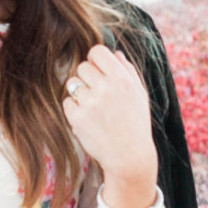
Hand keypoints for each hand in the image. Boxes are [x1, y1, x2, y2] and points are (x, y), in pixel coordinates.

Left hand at [62, 44, 158, 204]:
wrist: (129, 156)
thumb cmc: (136, 124)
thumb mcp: (140, 95)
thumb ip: (128, 71)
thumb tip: (115, 53)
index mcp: (122, 79)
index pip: (97, 51)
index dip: (96, 59)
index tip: (98, 68)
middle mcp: (105, 88)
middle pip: (83, 66)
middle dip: (87, 77)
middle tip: (97, 93)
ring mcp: (90, 103)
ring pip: (72, 83)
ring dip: (79, 92)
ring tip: (93, 107)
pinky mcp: (77, 118)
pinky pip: (67, 102)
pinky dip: (74, 109)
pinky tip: (88, 118)